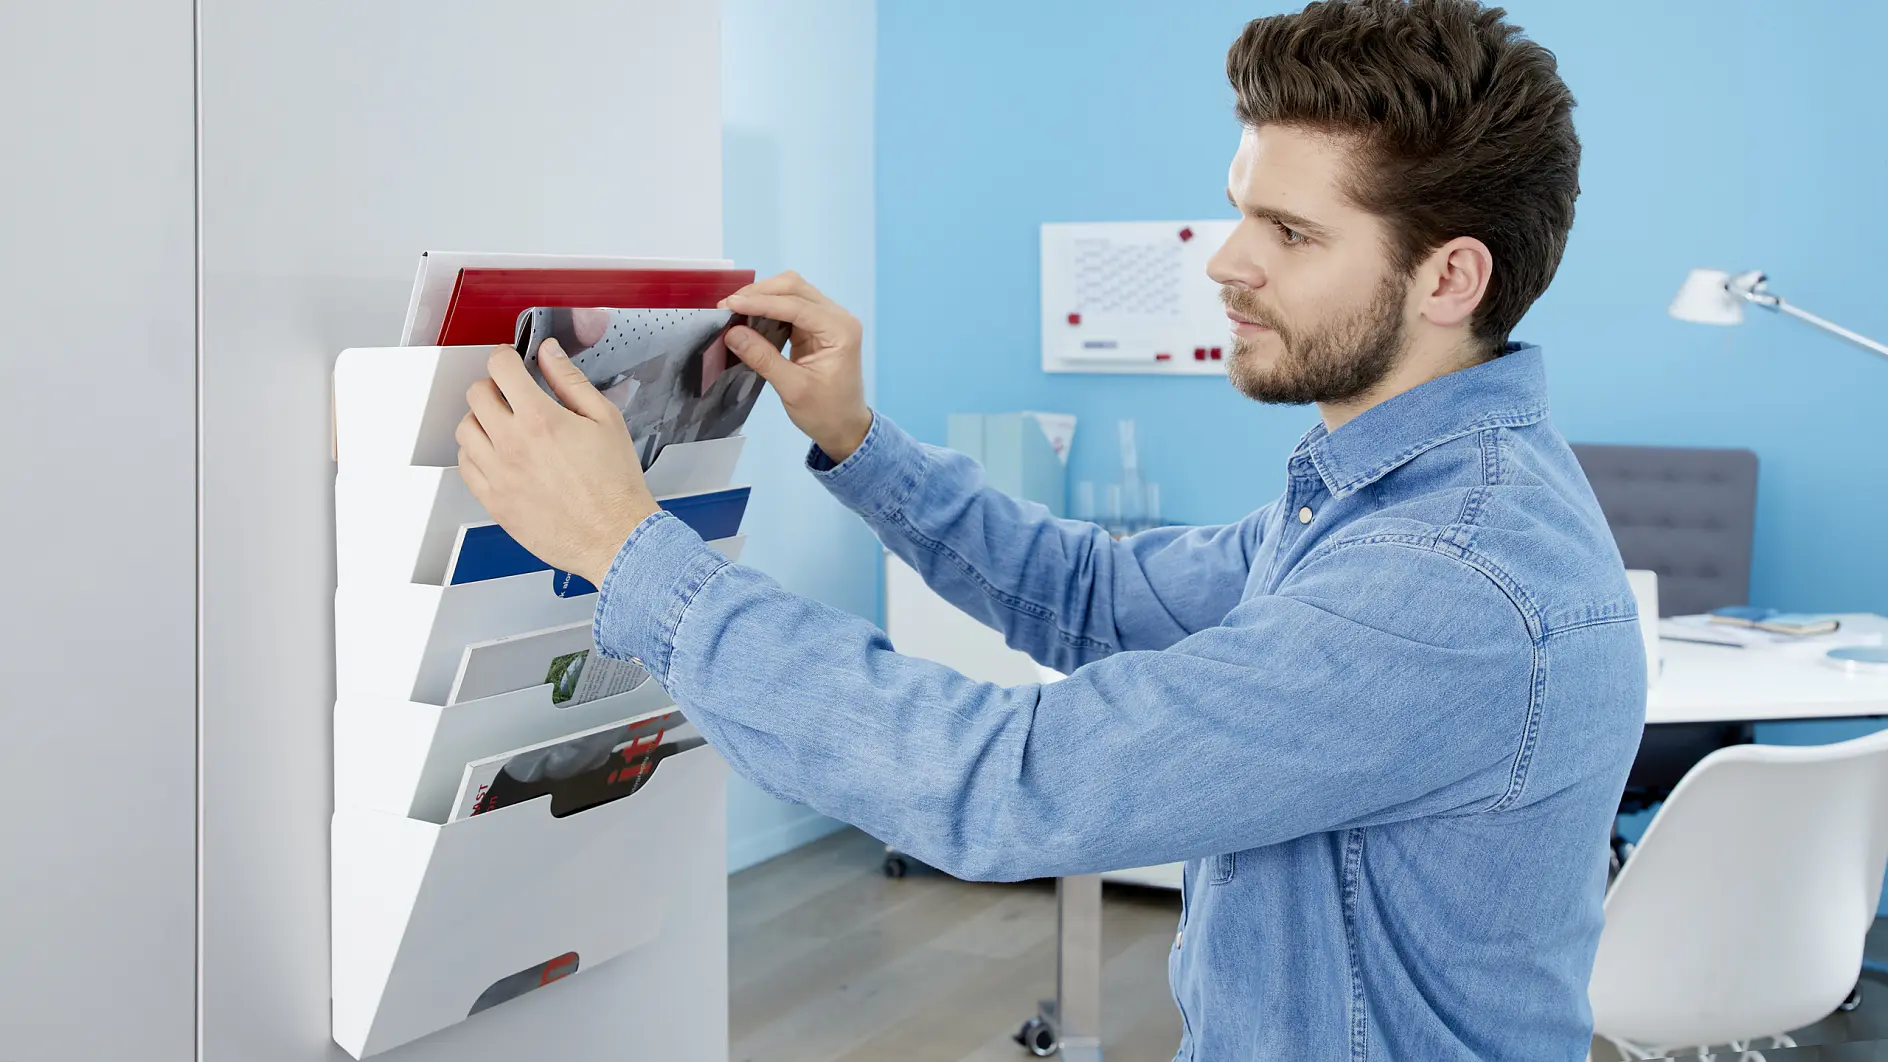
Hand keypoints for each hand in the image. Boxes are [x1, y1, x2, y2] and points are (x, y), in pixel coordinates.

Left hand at [455, 340, 660, 587]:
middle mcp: (512, 445)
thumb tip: (549, 353)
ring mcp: (498, 475)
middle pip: (476, 395)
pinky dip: (475, 452)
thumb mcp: (605, 419)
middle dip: (492, 385)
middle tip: (509, 393)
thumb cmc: (616, 485)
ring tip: (502, 424)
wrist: (615, 537)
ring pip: (465, 429)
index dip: (505, 356)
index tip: (511, 360)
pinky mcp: (494, 501)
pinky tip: (496, 453)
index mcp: (540, 419)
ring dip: (481, 419)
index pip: (500, 368)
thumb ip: (571, 381)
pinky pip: (466, 466)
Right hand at [720, 271, 872, 461]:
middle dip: (760, 293)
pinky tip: (749, 316)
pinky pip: (790, 307)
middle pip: (795, 288)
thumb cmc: (826, 413)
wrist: (845, 427)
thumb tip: (732, 333)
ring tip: (734, 309)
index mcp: (840, 330)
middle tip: (728, 306)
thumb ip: (763, 358)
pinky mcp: (816, 326)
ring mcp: (828, 320)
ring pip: (792, 293)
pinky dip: (768, 308)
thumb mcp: (793, 389)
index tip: (730, 304)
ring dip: (762, 297)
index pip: (796, 306)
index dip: (761, 302)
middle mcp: (838, 318)